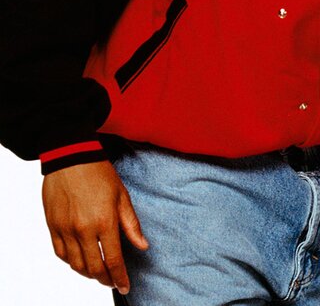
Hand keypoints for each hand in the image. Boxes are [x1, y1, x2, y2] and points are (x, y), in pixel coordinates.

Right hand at [42, 160, 147, 294]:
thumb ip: (131, 224)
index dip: (120, 277)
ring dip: (88, 273)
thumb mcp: (122, 195)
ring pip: (76, 265)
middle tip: (112, 281)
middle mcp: (83, 230)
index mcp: (104, 221)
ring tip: (98, 272)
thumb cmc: (99, 172)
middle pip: (94, 268)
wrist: (71, 156)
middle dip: (105, 279)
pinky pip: (60, 254)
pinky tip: (80, 260)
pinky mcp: (52, 226)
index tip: (125, 286)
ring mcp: (65, 229)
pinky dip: (71, 262)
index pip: (114, 260)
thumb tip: (143, 246)